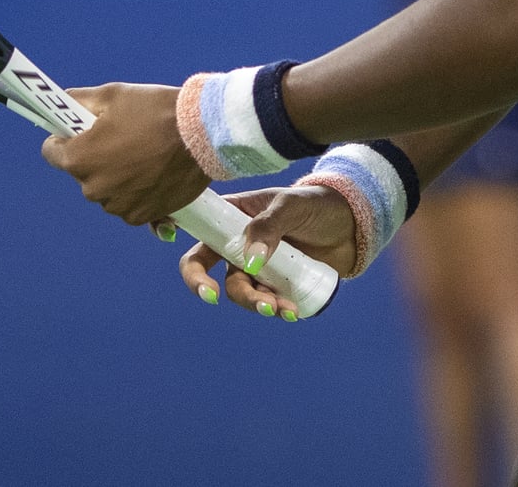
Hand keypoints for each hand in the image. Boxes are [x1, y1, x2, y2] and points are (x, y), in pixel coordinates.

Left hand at [40, 82, 208, 226]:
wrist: (202, 134)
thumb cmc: (156, 111)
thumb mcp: (112, 95)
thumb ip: (79, 100)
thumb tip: (63, 102)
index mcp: (79, 158)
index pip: (52, 152)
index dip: (63, 138)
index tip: (78, 132)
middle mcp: (94, 188)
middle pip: (82, 171)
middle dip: (94, 156)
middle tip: (120, 137)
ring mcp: (118, 206)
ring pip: (106, 189)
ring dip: (116, 175)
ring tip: (142, 153)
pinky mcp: (141, 216)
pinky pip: (127, 204)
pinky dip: (135, 191)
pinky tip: (151, 170)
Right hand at [177, 185, 358, 320]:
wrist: (352, 227)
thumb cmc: (317, 205)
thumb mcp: (293, 205)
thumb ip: (269, 226)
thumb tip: (249, 261)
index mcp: (233, 213)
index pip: (194, 218)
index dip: (168, 222)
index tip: (165, 234)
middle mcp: (237, 241)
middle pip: (203, 265)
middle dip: (200, 284)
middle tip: (210, 297)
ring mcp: (254, 265)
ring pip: (236, 290)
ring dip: (252, 302)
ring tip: (277, 307)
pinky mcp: (274, 284)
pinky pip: (264, 302)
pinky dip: (274, 310)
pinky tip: (291, 312)